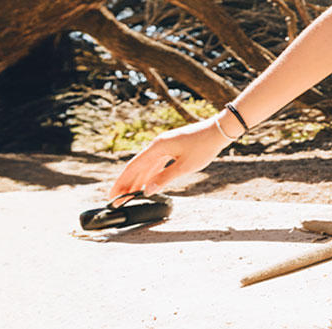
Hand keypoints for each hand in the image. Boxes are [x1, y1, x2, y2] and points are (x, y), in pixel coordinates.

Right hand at [108, 116, 229, 203]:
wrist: (219, 130)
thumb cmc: (204, 146)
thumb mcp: (185, 166)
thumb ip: (164, 178)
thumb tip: (147, 191)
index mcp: (157, 147)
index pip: (133, 167)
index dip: (121, 183)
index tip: (112, 196)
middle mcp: (157, 145)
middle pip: (137, 167)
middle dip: (126, 184)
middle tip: (117, 200)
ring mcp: (165, 146)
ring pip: (146, 166)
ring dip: (138, 181)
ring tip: (130, 196)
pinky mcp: (172, 148)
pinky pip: (156, 164)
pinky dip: (150, 175)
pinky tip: (147, 185)